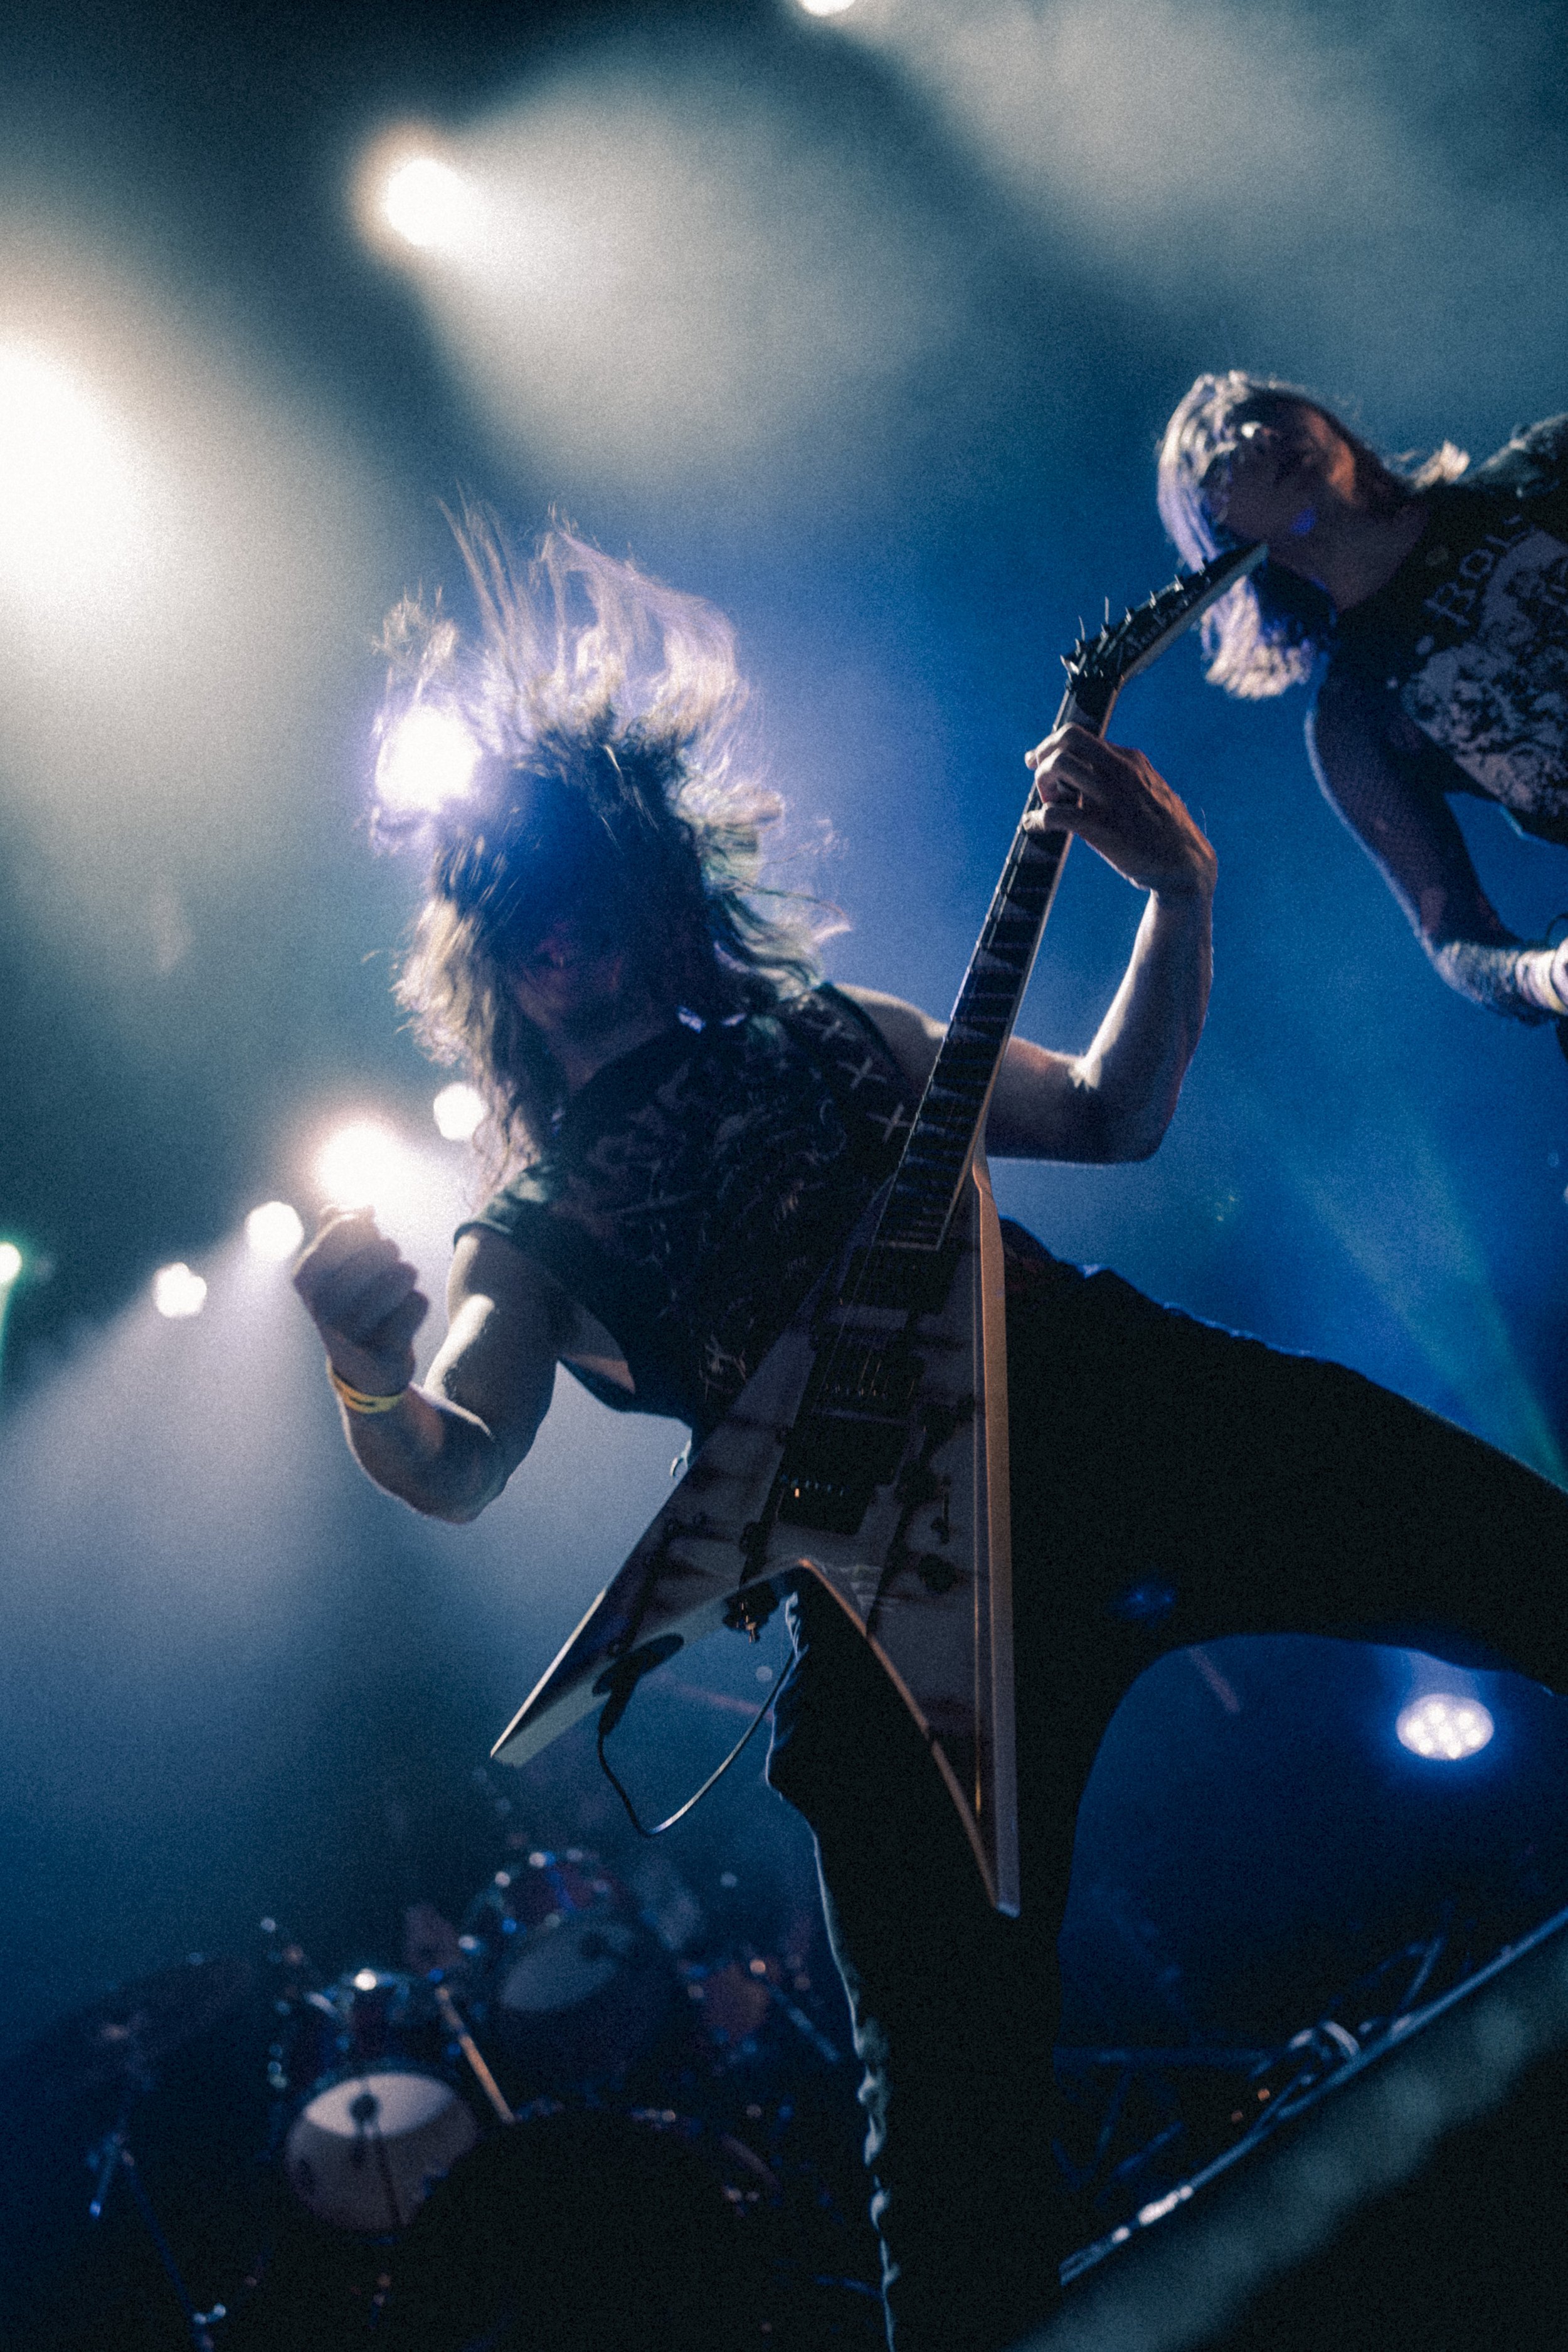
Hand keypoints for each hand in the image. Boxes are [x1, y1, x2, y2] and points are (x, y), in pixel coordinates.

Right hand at [292, 1210, 428, 1399]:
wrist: (363, 1366)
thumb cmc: (353, 1300)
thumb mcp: (338, 1264)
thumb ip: (343, 1227)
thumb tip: (364, 1207)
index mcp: (306, 1277)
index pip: (347, 1225)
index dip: (367, 1229)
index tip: (366, 1242)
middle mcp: (322, 1305)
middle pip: (383, 1248)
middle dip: (392, 1255)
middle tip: (384, 1272)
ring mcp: (350, 1331)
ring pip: (404, 1273)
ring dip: (407, 1278)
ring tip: (395, 1292)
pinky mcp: (382, 1350)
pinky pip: (419, 1302)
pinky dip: (418, 1305)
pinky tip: (402, 1319)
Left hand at [1023, 725, 1215, 899]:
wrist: (1184, 864)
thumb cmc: (1165, 832)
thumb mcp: (1149, 789)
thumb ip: (1123, 777)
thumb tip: (1090, 775)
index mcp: (1130, 760)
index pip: (1080, 736)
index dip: (1052, 747)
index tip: (1038, 761)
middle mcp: (1119, 771)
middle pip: (1066, 739)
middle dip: (1045, 756)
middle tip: (1044, 783)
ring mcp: (1109, 797)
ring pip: (1058, 766)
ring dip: (1042, 784)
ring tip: (1048, 804)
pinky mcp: (1100, 827)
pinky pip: (1054, 813)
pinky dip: (1036, 819)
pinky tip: (1034, 826)